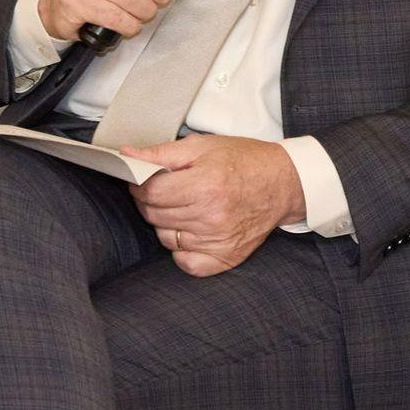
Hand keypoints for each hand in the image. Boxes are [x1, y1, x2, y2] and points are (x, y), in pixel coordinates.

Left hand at [125, 135, 303, 276]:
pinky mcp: (228, 257)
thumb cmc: (243, 161)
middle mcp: (212, 216)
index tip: (142, 178)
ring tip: (182, 206)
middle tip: (162, 190)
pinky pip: (187, 263)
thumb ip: (159, 153)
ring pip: (166, 237)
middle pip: (154, 215)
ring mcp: (220, 240)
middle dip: (149, 201)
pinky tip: (190, 232)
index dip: (138, 184)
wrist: (284, 182)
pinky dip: (182, 250)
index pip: (150, 193)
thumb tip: (125, 156)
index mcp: (205, 185)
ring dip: (165, 222)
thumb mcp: (201, 146)